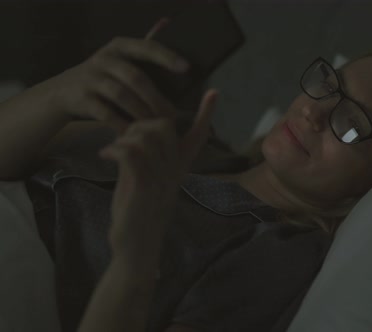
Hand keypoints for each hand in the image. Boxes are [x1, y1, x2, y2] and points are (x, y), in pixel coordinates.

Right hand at [44, 21, 188, 134]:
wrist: (63, 92)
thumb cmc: (104, 76)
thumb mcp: (121, 57)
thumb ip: (144, 45)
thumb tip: (167, 22)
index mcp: (119, 47)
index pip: (146, 47)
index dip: (166, 57)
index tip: (186, 68)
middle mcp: (104, 59)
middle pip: (136, 77)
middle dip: (156, 98)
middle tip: (172, 115)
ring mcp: (91, 78)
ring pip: (121, 96)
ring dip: (142, 113)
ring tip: (156, 126)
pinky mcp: (82, 98)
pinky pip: (106, 113)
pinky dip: (122, 124)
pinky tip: (134, 133)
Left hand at [98, 89, 217, 258]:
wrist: (137, 245)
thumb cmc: (140, 212)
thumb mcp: (151, 181)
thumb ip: (151, 157)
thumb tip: (138, 132)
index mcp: (180, 168)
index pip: (198, 136)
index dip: (205, 114)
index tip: (214, 92)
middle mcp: (175, 170)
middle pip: (164, 125)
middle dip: (140, 123)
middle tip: (124, 138)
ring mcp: (160, 177)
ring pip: (146, 135)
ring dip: (124, 136)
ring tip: (113, 151)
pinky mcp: (143, 185)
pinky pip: (130, 151)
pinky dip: (114, 149)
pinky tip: (104, 157)